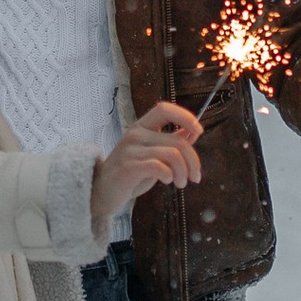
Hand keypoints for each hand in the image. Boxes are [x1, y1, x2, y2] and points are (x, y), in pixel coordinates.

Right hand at [92, 101, 202, 227]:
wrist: (101, 191)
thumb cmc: (130, 173)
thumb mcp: (152, 154)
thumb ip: (170, 142)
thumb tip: (193, 132)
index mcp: (141, 126)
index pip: (165, 109)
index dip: (186, 117)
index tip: (199, 131)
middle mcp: (135, 134)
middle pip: (177, 141)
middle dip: (193, 161)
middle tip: (195, 177)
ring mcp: (130, 150)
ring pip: (172, 155)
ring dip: (183, 172)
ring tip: (181, 183)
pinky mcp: (128, 167)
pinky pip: (159, 167)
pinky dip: (169, 175)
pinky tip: (167, 181)